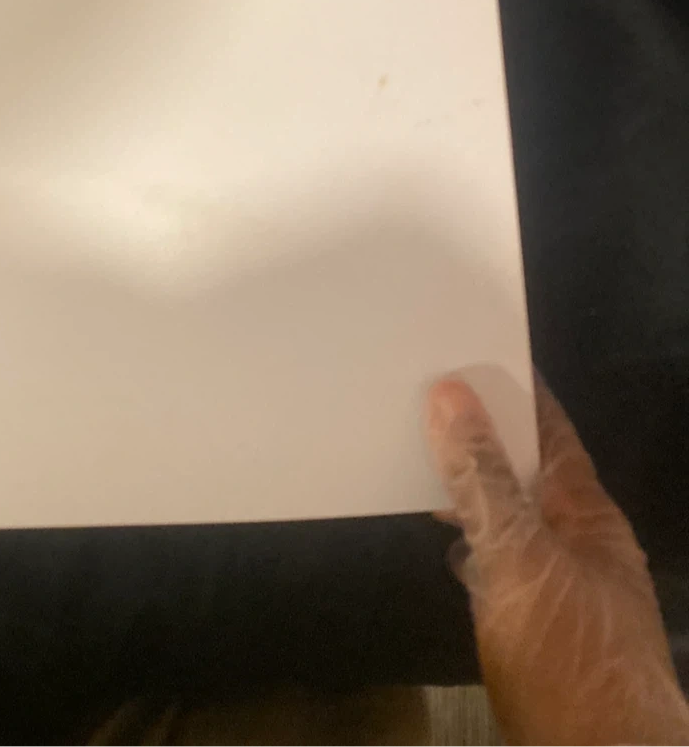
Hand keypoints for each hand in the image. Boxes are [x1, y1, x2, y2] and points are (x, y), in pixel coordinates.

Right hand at [426, 375, 688, 746]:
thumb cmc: (567, 654)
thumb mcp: (519, 558)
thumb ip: (482, 480)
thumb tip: (451, 391)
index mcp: (587, 511)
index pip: (549, 427)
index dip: (511, 388)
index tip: (465, 348)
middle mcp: (580, 540)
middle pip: (527, 469)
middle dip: (481, 433)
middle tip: (420, 393)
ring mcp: (563, 586)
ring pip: (512, 515)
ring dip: (472, 485)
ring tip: (415, 451)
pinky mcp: (540, 627)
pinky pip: (502, 560)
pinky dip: (472, 539)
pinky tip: (444, 541)